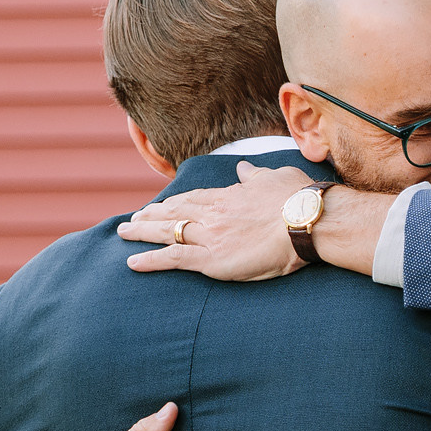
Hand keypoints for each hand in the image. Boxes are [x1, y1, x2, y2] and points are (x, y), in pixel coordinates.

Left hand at [119, 166, 396, 280]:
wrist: (306, 220)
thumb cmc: (299, 198)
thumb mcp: (276, 177)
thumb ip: (256, 175)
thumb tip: (245, 167)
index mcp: (229, 195)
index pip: (193, 199)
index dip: (174, 202)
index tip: (161, 205)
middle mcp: (213, 213)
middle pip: (173, 212)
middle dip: (151, 215)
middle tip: (133, 220)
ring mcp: (209, 235)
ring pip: (166, 232)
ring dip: (142, 232)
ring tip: (124, 233)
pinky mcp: (211, 259)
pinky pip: (172, 259)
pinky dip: (150, 260)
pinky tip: (131, 262)